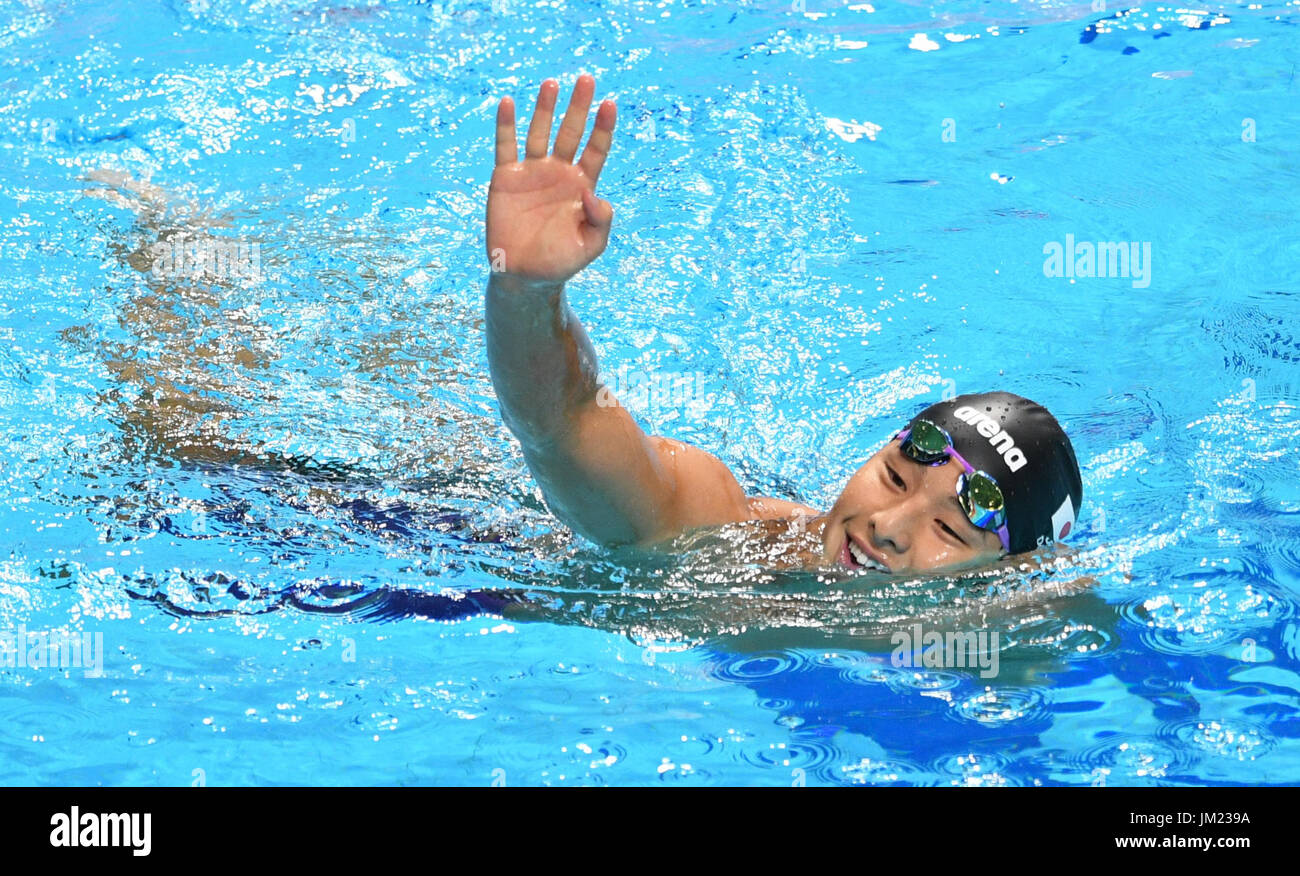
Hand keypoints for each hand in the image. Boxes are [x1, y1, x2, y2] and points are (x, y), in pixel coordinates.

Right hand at [486, 74, 616, 283]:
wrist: (524, 275)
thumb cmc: (561, 261)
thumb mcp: (591, 245)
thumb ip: (601, 221)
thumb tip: (594, 193)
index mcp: (582, 185)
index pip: (596, 149)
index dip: (603, 127)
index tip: (610, 104)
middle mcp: (558, 172)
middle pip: (571, 132)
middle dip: (578, 106)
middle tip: (586, 79)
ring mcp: (532, 171)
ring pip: (540, 132)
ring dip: (545, 108)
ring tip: (552, 84)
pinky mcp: (506, 177)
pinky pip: (506, 146)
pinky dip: (506, 125)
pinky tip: (509, 103)